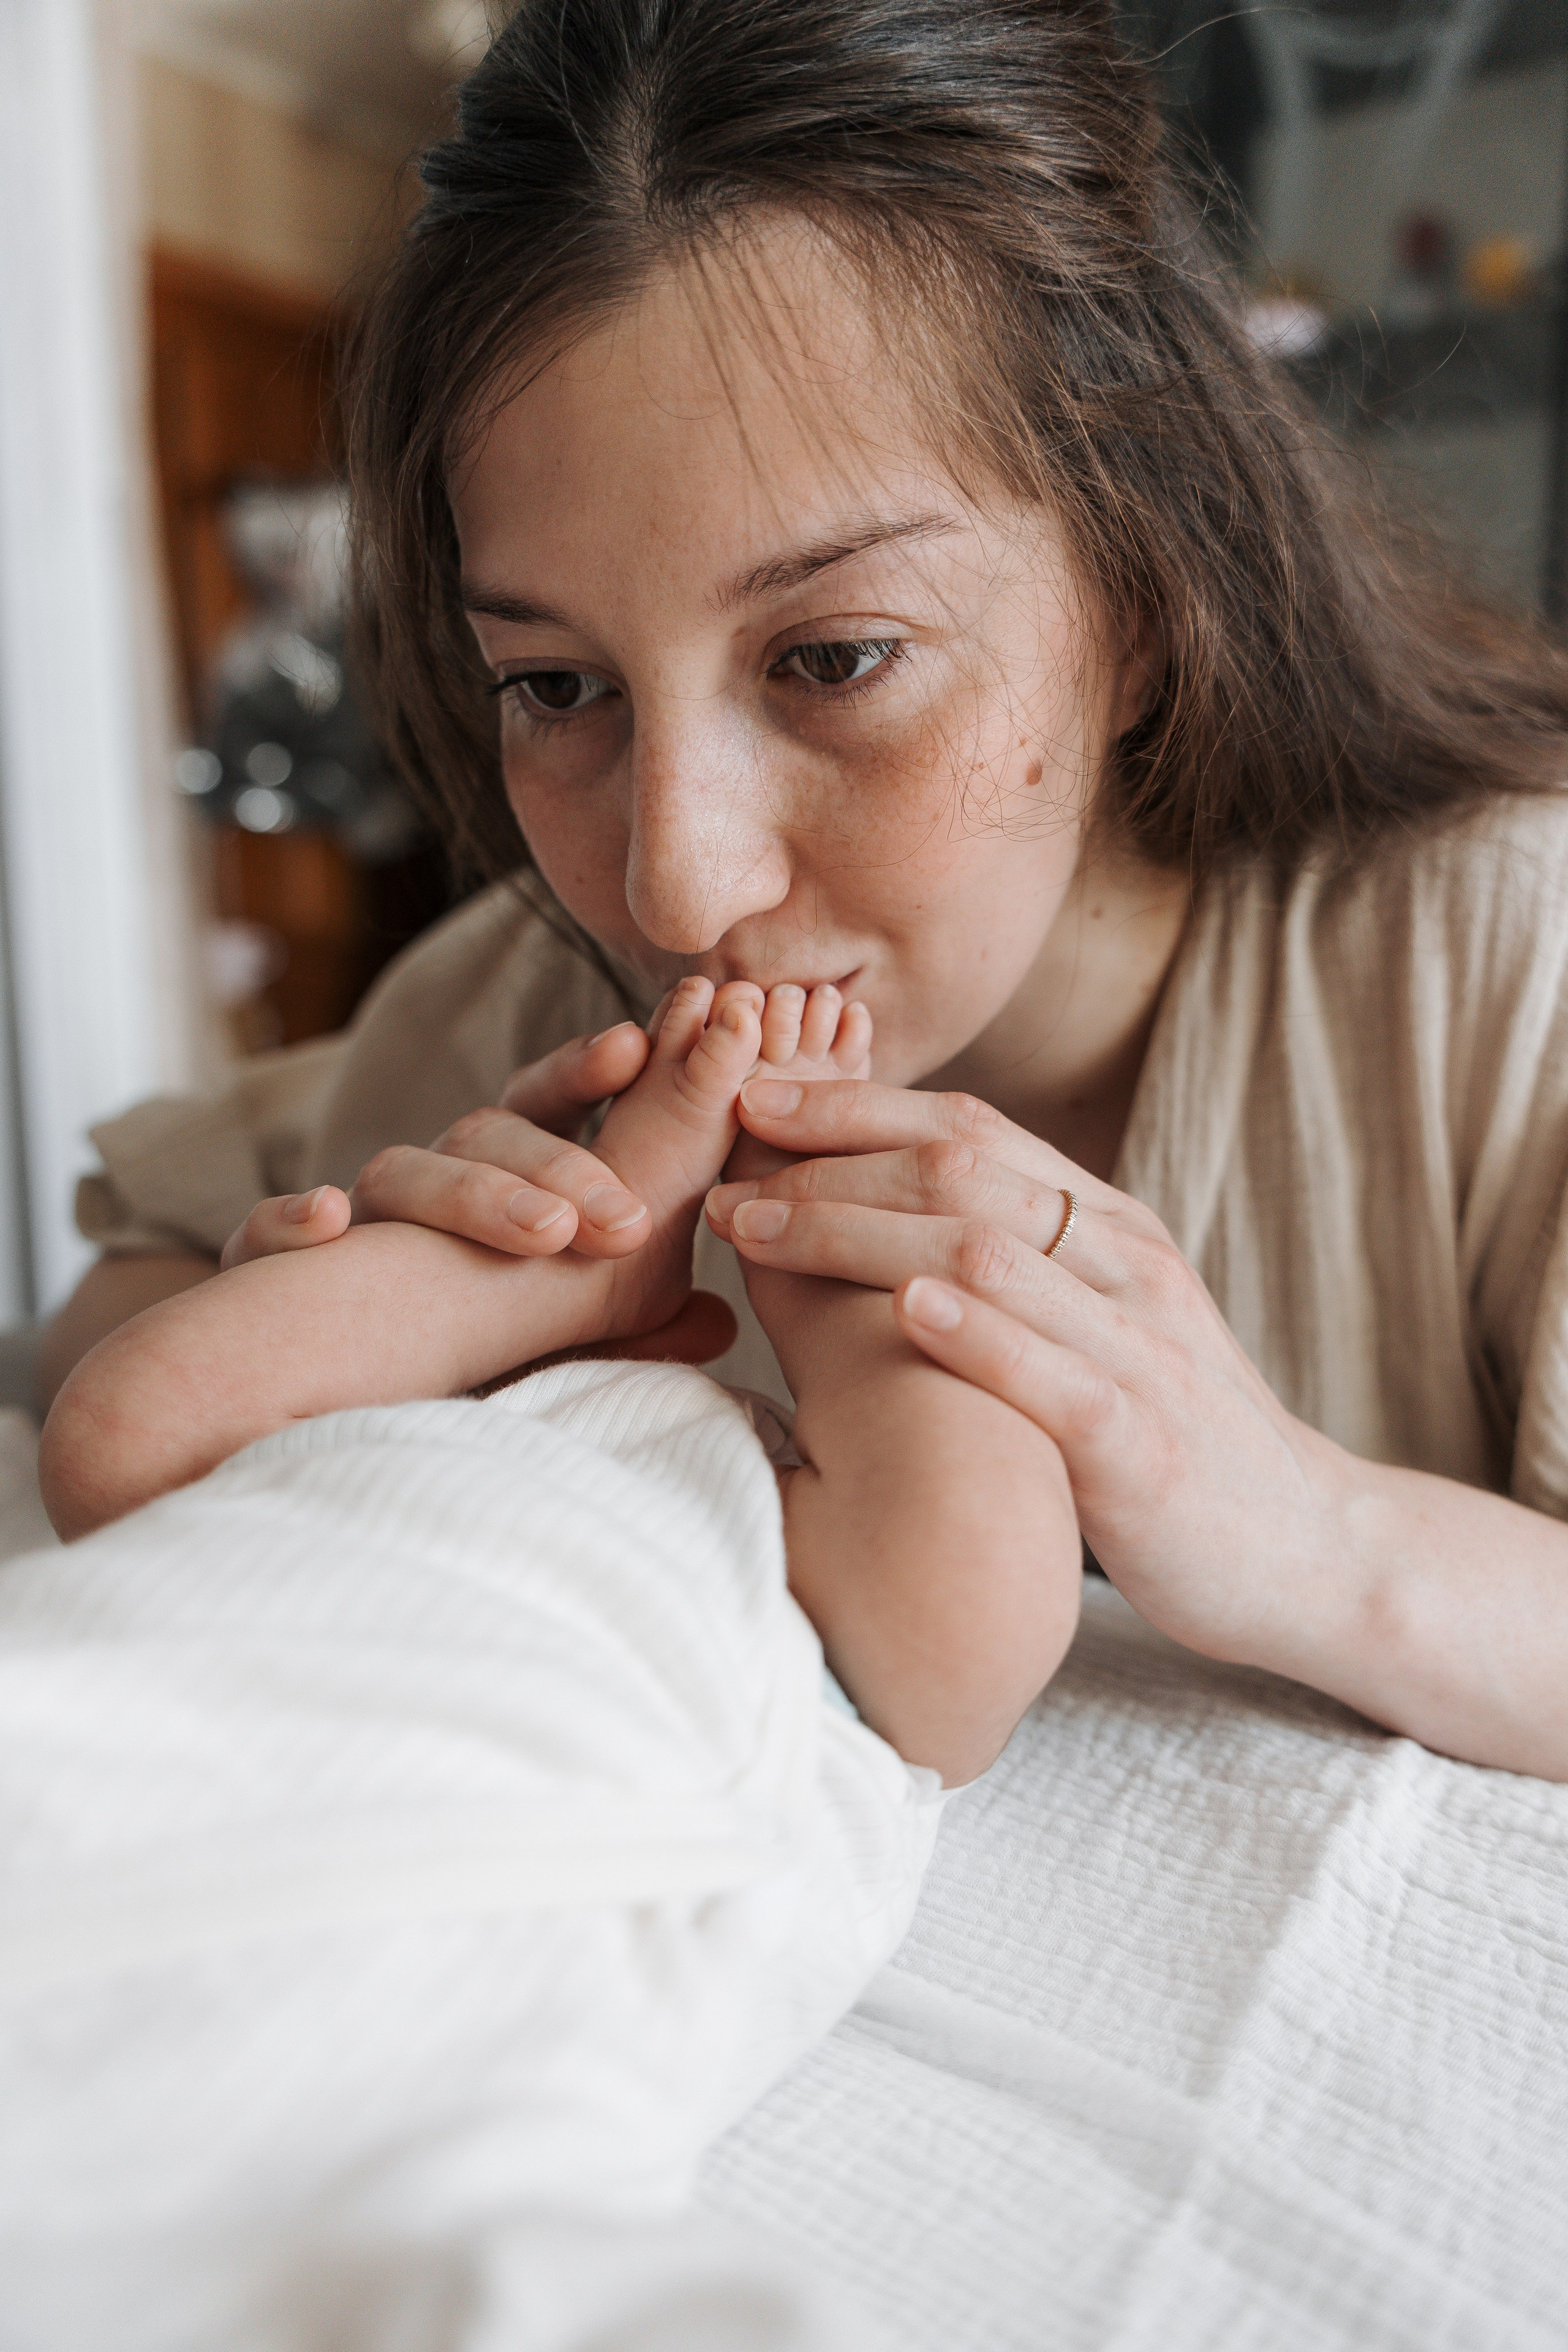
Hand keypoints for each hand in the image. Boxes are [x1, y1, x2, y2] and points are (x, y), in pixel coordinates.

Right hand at [218, 1011, 732, 1365]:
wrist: (313, 1401)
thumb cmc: (454, 1352)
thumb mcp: (560, 1332)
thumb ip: (633, 1319)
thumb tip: (721, 1322)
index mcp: (492, 1177)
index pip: (543, 1103)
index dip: (586, 1068)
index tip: (638, 1046)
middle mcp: (422, 1182)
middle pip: (486, 1136)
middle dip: (561, 1169)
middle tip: (625, 1222)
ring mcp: (349, 1221)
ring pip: (400, 1176)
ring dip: (472, 1198)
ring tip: (542, 1236)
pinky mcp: (267, 1270)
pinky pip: (266, 1232)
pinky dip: (292, 1220)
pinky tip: (330, 1224)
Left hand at [705, 1080, 1350, 1669]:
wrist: (1309, 1549)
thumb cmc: (1166, 1436)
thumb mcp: (1091, 1328)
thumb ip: (1009, 1269)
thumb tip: (875, 1223)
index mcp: (1107, 1228)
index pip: (968, 1132)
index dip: (853, 1106)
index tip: (750, 1097)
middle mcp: (1123, 1265)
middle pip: (961, 1172)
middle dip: (828, 1157)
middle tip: (720, 1158)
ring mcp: (1139, 1347)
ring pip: (990, 1253)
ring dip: (858, 1229)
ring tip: (755, 1224)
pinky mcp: (1145, 1440)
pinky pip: (1057, 1369)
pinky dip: (979, 1331)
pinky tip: (904, 1307)